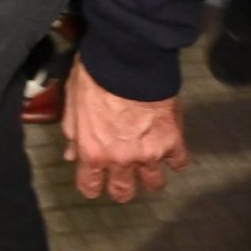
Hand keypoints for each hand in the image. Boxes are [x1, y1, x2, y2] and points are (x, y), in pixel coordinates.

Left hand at [60, 58, 190, 203]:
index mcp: (92, 151)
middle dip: (122, 188)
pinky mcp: (172, 140)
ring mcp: (149, 153)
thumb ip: (73, 133)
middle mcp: (120, 159)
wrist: (128, 59)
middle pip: (123, 191)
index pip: (90, 186)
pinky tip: (171, 151)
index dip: (92, 186)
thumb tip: (72, 154)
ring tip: (149, 166)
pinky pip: (179, 162)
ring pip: (154, 183)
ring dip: (151, 177)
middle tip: (124, 179)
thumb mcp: (73, 103)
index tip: (95, 183)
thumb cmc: (96, 75)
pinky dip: (175, 158)